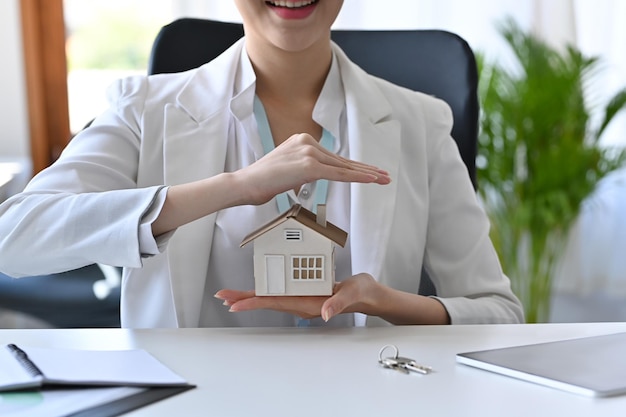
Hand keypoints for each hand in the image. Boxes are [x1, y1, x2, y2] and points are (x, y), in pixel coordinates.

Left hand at [214, 273, 379, 321]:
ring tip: (231, 295)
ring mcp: (302, 298)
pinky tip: (257, 290)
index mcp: (308, 302)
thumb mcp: (352, 293)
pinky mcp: (305, 292)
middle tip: (222, 297)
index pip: (275, 302)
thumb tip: (324, 313)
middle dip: (243, 299)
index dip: (253, 303)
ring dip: (251, 296)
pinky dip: (266, 290)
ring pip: (271, 298)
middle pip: (267, 301)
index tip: (235, 303)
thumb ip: (338, 303)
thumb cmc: (361, 292)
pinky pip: (280, 292)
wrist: (367, 295)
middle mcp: (301, 302)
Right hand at [234, 133, 389, 205]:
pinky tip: (370, 180)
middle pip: (342, 160)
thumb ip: (302, 171)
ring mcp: (309, 152)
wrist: (245, 184)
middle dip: (366, 169)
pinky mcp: (309, 166)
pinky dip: (357, 178)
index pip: (334, 157)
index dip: (354, 166)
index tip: (369, 171)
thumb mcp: (287, 171)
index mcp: (302, 141)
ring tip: (383, 179)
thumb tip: (311, 178)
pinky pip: (338, 174)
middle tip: (384, 175)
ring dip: (366, 174)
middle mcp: (307, 142)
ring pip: (343, 167)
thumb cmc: (261, 181)